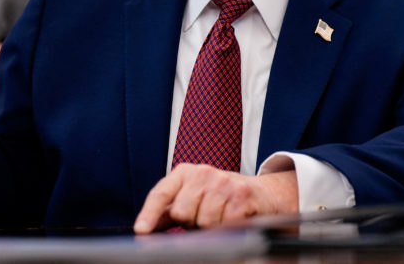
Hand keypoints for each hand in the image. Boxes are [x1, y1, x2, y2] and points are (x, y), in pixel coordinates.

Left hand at [133, 164, 297, 233]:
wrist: (262, 194)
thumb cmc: (221, 197)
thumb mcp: (192, 197)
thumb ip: (167, 211)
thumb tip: (144, 228)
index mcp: (185, 172)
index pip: (161, 193)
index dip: (149, 213)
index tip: (141, 231)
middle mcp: (203, 172)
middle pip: (181, 212)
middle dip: (189, 222)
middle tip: (202, 217)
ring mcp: (223, 182)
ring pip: (203, 221)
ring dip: (211, 228)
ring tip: (219, 217)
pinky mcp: (242, 195)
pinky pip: (224, 225)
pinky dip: (227, 229)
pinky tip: (233, 219)